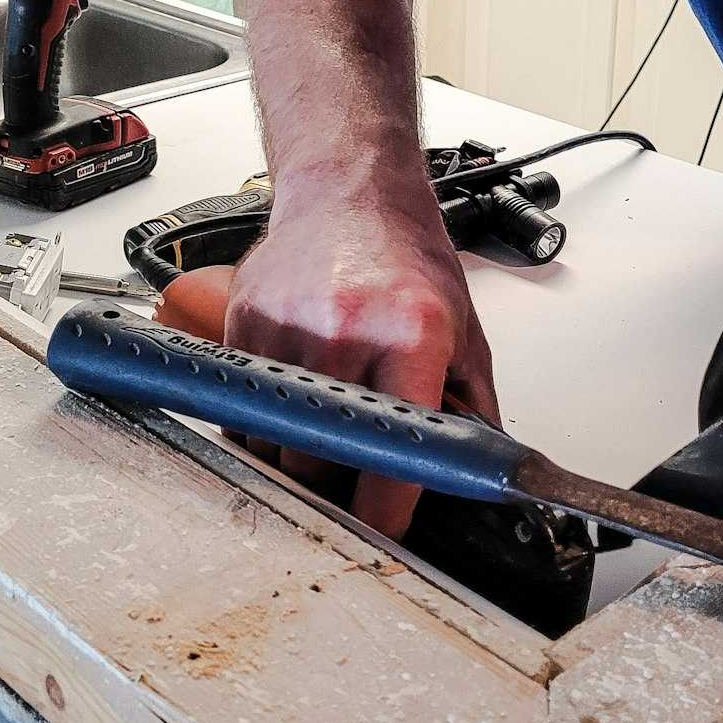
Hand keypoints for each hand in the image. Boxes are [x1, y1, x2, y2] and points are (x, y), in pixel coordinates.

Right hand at [224, 184, 498, 539]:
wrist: (348, 190)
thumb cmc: (406, 251)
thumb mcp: (462, 327)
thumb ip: (471, 404)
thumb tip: (476, 470)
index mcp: (408, 335)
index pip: (393, 461)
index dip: (387, 514)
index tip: (386, 533)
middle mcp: (344, 333)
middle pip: (324, 464)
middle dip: (340, 486)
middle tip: (356, 478)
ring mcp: (286, 330)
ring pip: (277, 445)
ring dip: (300, 457)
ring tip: (328, 425)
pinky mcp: (245, 324)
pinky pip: (246, 411)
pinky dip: (267, 424)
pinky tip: (295, 400)